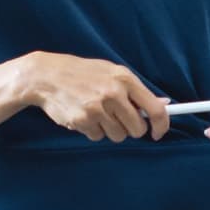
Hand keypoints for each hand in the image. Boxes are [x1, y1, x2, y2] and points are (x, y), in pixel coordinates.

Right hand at [18, 53, 171, 142]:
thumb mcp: (111, 72)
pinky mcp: (82, 121)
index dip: (161, 125)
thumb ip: (134, 90)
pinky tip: (83, 115)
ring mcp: (97, 108)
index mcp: (124, 79)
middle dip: (130, 128)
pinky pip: (98, 137)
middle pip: (137, 129)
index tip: (158, 133)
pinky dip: (93, 130)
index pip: (154, 109)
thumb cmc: (82, 73)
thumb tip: (163, 104)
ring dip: (110, 130)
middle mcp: (113, 93)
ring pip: (118, 135)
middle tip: (118, 119)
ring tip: (97, 113)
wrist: (46, 76)